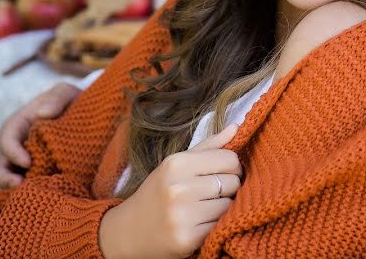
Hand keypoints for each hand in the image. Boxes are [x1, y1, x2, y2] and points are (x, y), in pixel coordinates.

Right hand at [0, 82, 81, 189]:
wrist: (88, 115)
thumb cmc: (71, 101)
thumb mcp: (66, 93)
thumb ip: (56, 98)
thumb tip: (42, 114)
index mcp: (20, 126)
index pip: (7, 140)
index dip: (13, 152)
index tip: (28, 162)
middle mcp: (20, 147)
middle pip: (1, 168)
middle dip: (5, 179)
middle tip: (20, 185)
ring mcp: (29, 163)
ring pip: (13, 183)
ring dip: (18, 191)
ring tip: (32, 197)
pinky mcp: (42, 175)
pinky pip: (32, 189)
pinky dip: (35, 194)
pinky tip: (49, 199)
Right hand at [99, 124, 241, 258]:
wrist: (128, 231)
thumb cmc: (158, 192)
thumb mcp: (176, 163)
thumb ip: (209, 145)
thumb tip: (237, 127)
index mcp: (176, 164)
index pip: (229, 158)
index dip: (233, 166)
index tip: (223, 172)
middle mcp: (178, 189)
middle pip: (232, 181)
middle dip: (229, 186)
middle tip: (212, 192)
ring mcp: (182, 216)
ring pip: (229, 205)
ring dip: (223, 207)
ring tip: (204, 207)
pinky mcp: (187, 239)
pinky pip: (221, 225)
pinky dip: (216, 224)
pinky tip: (200, 223)